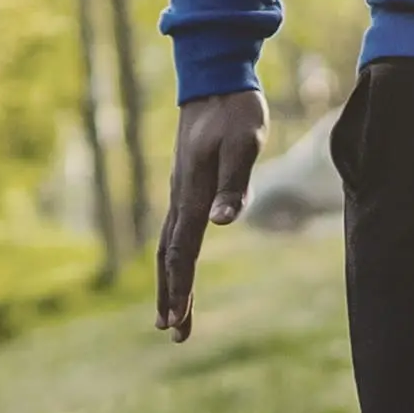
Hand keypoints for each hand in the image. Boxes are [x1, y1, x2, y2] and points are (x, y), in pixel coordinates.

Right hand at [156, 91, 264, 341]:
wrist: (214, 80)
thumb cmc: (235, 112)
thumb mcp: (244, 145)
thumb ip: (235, 184)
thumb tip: (222, 222)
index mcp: (192, 193)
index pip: (182, 251)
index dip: (180, 287)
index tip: (175, 320)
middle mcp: (180, 197)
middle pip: (169, 256)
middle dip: (171, 295)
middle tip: (172, 332)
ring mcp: (180, 192)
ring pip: (169, 246)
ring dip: (170, 281)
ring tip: (171, 312)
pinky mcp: (186, 185)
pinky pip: (175, 231)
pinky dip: (174, 257)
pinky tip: (180, 266)